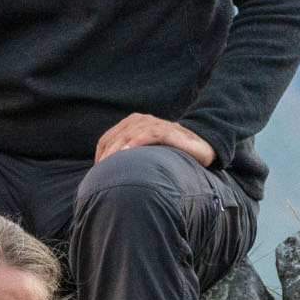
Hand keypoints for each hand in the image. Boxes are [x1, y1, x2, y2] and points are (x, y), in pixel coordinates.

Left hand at [93, 114, 215, 167]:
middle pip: (115, 138)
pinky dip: (137, 142)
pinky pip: (149, 134)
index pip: (107, 139)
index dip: (100, 155)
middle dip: (106, 157)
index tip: (97, 173)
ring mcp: (154, 124)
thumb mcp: (147, 154)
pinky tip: (127, 152)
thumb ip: (130, 158)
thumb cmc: (171, 152)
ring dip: (117, 151)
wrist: (201, 145)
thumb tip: (109, 178)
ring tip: (109, 166)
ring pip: (128, 135)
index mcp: (132, 124)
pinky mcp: (168, 130)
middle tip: (101, 175)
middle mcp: (141, 121)